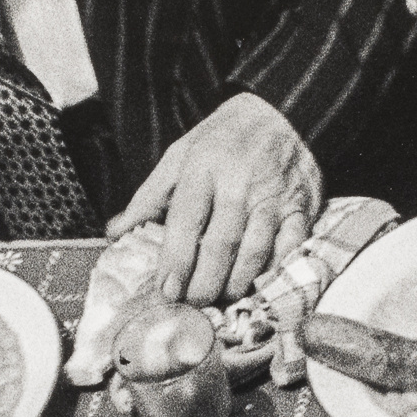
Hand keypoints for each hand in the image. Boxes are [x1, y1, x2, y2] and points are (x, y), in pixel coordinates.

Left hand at [106, 92, 318, 306]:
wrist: (281, 112)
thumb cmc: (223, 139)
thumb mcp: (179, 156)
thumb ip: (149, 197)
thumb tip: (116, 232)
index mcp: (203, 168)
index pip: (186, 223)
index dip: (176, 261)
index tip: (166, 290)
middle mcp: (239, 183)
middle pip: (221, 245)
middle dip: (204, 283)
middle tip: (191, 303)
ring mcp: (274, 196)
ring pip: (255, 252)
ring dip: (235, 284)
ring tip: (220, 299)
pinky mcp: (301, 206)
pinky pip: (290, 246)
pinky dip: (274, 271)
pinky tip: (258, 284)